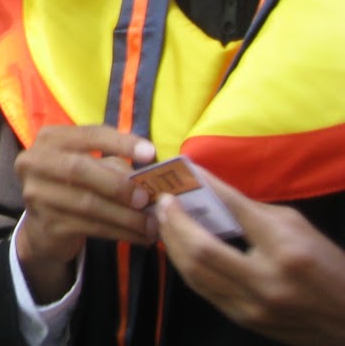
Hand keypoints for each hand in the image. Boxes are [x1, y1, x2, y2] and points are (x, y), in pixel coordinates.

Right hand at [14, 124, 156, 303]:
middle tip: (147, 198)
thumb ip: (112, 166)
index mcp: (50, 139)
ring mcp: (37, 194)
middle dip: (118, 184)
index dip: (120, 143)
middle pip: (79, 169)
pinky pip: (90, 227)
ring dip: (126, 216)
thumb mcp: (89, 168)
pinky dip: (121, 232)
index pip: (88, 135)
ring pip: (88, 203)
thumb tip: (147, 177)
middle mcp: (35, 162)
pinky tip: (140, 236)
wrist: (43, 226)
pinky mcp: (47, 223)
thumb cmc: (73, 187)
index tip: (150, 153)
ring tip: (153, 225)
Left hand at [158, 169, 344, 343]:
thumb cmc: (328, 266)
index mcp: (285, 249)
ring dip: (172, 243)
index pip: (234, 209)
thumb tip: (212, 193)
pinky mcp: (245, 320)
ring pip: (194, 273)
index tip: (185, 170)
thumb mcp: (298, 228)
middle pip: (201, 249)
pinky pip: (203, 290)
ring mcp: (253, 306)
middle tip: (162, 201)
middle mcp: (266, 281)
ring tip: (163, 220)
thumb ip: (254, 212)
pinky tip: (178, 247)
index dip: (204, 186)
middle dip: (174, 221)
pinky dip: (185, 265)